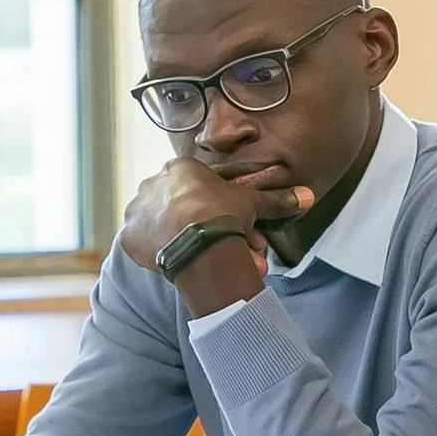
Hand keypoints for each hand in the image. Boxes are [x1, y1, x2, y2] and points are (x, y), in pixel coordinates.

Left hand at [118, 159, 312, 282]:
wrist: (195, 243)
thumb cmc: (222, 215)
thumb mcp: (251, 204)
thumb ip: (276, 200)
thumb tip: (308, 196)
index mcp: (178, 169)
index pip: (203, 191)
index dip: (226, 213)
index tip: (240, 232)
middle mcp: (152, 184)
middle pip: (186, 212)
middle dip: (212, 233)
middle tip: (232, 253)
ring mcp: (137, 211)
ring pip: (168, 229)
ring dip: (188, 245)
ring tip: (212, 266)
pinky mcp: (128, 236)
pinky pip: (145, 245)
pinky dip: (162, 255)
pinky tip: (182, 263)